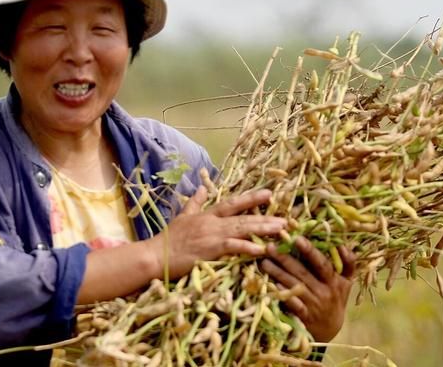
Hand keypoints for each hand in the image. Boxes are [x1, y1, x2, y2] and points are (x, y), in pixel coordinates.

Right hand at [147, 186, 284, 278]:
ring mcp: (212, 236)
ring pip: (242, 230)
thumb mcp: (183, 216)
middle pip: (243, 218)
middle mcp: (212, 223)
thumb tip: (202, 187)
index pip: (233, 203)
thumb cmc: (169, 239)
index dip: (251, 199)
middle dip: (265, 217)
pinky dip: (248, 248)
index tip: (269, 194)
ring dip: (263, 229)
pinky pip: (233, 247)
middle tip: (286, 218)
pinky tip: (262, 249)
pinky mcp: (210, 251)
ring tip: (281, 230)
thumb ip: (195, 202)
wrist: (156, 256)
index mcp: (207, 215)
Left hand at [260, 236, 355, 342]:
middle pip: (302, 273)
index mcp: (334, 281)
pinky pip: (291, 304)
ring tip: (264, 261)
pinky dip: (282, 294)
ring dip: (277, 273)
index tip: (297, 238)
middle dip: (285, 259)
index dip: (310, 251)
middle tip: (270, 246)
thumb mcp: (346, 282)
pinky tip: (271, 284)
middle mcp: (324, 292)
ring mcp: (312, 305)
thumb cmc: (336, 299)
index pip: (322, 264)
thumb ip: (348, 263)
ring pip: (293, 286)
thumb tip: (343, 244)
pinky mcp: (303, 317)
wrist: (330, 330)